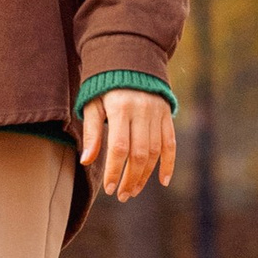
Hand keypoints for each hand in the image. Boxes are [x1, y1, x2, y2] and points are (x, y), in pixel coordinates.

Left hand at [80, 87, 175, 203]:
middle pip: (139, 153)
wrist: (130, 61)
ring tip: (133, 191)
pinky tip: (162, 181)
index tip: (109, 188)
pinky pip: (171, 143)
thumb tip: (86, 161)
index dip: (115, 170)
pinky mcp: (166, 115)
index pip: (119, 147)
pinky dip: (169, 163)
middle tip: (122, 195)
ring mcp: (157, 113)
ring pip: (155, 151)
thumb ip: (91, 133)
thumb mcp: (93, 105)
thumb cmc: (105, 88)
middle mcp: (142, 111)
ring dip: (145, 175)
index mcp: (121, 108)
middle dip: (131, 178)